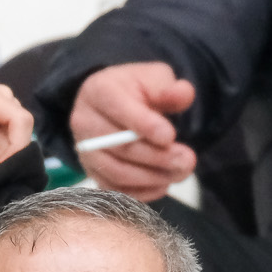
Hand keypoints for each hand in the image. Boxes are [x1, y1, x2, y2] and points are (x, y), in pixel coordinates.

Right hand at [70, 62, 196, 199]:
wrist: (113, 108)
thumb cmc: (136, 92)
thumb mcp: (153, 79)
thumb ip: (168, 88)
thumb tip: (184, 94)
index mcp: (99, 91)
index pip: (118, 109)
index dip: (144, 125)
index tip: (170, 136)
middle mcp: (85, 122)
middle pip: (120, 146)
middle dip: (158, 157)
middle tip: (187, 160)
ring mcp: (85, 151)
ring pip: (118, 172)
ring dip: (154, 177)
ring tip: (181, 172)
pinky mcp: (93, 173)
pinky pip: (117, 191)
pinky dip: (144, 192)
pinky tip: (164, 183)